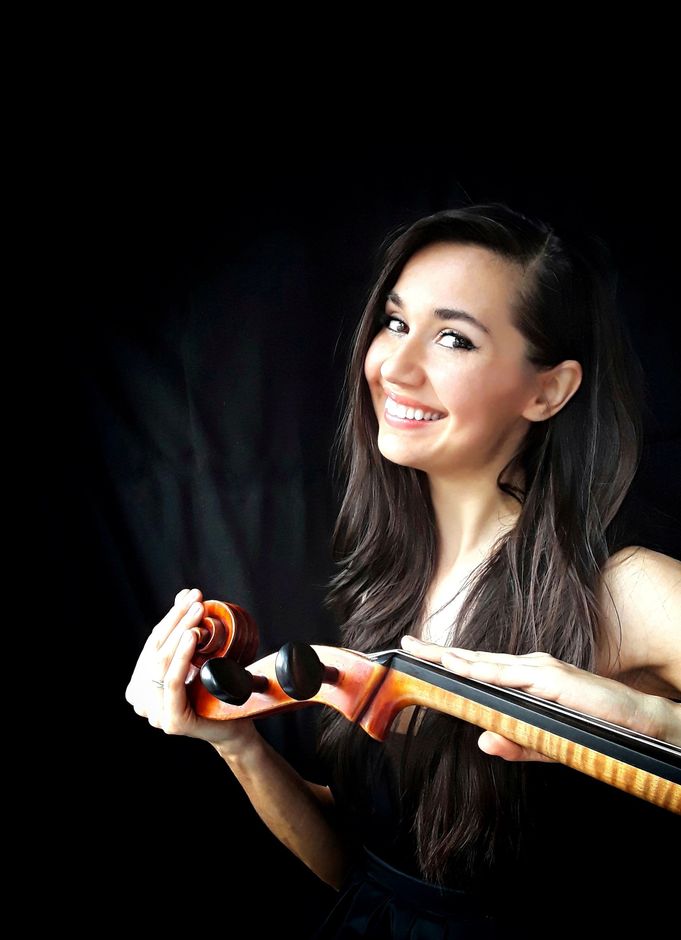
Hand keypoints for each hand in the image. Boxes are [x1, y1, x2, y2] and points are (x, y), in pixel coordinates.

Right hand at [125, 588, 257, 747]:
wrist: (237, 725)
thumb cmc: (217, 690)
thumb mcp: (199, 657)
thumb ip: (185, 631)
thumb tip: (183, 595)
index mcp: (141, 686)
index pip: (153, 643)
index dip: (171, 617)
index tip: (190, 595)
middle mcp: (141, 701)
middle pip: (156, 651)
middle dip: (177, 620)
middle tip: (197, 599)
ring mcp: (154, 714)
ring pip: (162, 664)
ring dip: (180, 633)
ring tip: (197, 612)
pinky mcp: (171, 721)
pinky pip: (173, 682)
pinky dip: (182, 656)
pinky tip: (193, 636)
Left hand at [400, 636, 669, 761]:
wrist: (639, 723)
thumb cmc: (594, 728)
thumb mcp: (549, 741)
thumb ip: (518, 742)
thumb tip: (483, 742)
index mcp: (526, 679)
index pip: (479, 669)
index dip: (447, 660)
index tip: (418, 654)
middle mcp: (530, 668)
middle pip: (475, 660)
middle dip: (439, 652)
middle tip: (407, 644)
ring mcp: (541, 670)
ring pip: (488, 664)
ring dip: (455, 658)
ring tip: (425, 653)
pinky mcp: (554, 679)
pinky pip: (512, 677)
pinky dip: (486, 673)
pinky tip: (464, 670)